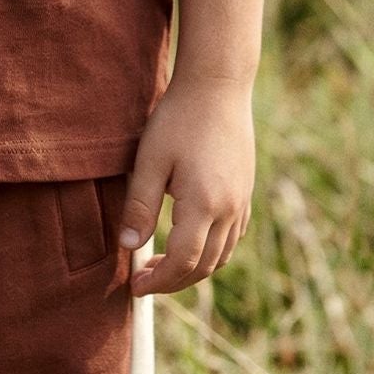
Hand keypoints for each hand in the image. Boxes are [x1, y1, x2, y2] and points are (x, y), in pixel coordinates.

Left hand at [119, 72, 254, 296]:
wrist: (218, 86)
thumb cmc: (178, 119)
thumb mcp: (149, 159)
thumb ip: (139, 205)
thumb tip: (128, 246)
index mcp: (204, 205)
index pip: (183, 262)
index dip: (159, 281)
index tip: (135, 287)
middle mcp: (229, 210)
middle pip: (205, 266)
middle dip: (174, 281)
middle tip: (143, 281)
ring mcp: (242, 201)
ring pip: (222, 255)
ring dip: (193, 269)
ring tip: (162, 266)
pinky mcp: (245, 191)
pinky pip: (233, 237)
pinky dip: (212, 252)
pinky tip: (191, 242)